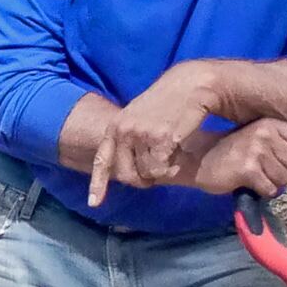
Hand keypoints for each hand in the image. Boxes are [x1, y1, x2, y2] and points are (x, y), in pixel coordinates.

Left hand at [88, 61, 224, 208]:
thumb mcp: (142, 118)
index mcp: (116, 126)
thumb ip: (131, 139)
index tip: (95, 203)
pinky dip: (173, 166)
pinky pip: (162, 169)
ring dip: (163, 169)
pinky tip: (180, 148)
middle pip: (127, 176)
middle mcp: (123, 131)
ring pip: (147, 174)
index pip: (103, 158)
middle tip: (160, 170)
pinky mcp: (160, 138)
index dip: (98, 183)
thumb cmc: (170, 102)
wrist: (191, 83)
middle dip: (143, 179)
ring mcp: (140, 134)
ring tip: (173, 149)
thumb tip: (127, 169)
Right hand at [193, 117, 286, 199]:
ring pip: (285, 179)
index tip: (281, 157)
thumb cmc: (232, 151)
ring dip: (272, 183)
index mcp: (271, 123)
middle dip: (285, 172)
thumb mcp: (259, 140)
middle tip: (265, 170)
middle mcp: (266, 133)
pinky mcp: (247, 169)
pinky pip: (270, 189)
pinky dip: (262, 191)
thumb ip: (284, 148)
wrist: (198, 159)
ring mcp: (256, 150)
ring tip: (255, 175)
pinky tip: (249, 183)